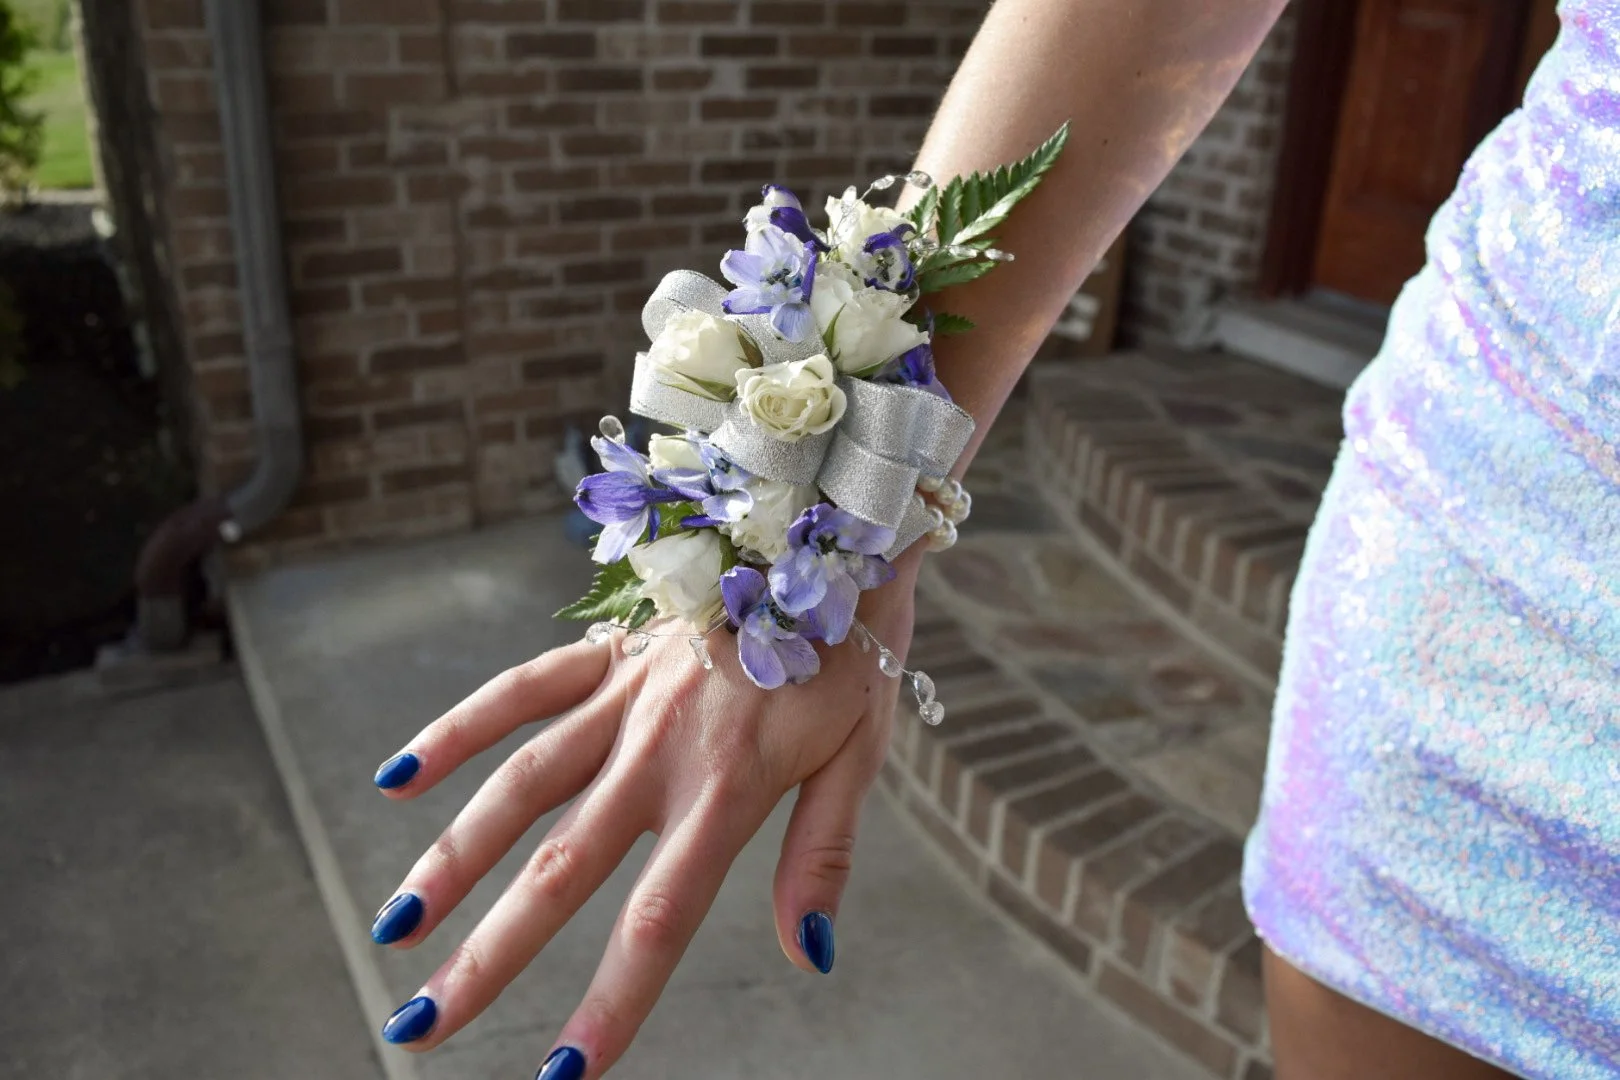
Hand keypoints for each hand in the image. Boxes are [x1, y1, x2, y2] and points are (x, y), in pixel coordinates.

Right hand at [367, 552, 920, 1077]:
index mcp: (728, 788)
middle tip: (421, 1027)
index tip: (560, 1075)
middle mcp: (659, 749)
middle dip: (489, 957)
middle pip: (561, 869)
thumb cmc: (851, 655)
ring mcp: (623, 697)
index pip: (658, 917)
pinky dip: (457, 730)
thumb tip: (810, 957)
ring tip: (396, 930)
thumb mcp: (861, 756)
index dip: (610, 1003)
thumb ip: (822, 854)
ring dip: (453, 861)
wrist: (835, 532)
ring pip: (520, 787)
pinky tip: (397, 779)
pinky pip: (518, 692)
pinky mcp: (604, 652)